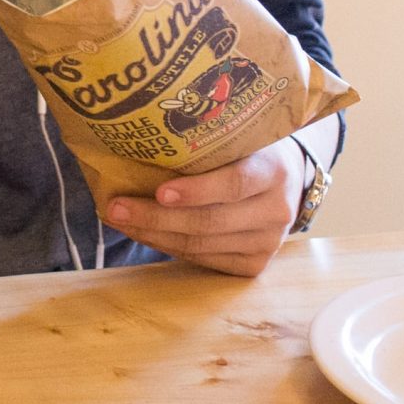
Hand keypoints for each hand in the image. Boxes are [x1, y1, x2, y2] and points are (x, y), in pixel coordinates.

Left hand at [104, 143, 305, 276]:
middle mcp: (276, 211)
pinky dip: (169, 248)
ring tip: (119, 221)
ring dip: (154, 234)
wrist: (287, 180)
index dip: (196, 191)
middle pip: (210, 221)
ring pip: (201, 246)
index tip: (159, 192)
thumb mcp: (237, 138)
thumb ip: (205, 143)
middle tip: (115, 208)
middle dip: (156, 217)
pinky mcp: (255, 265)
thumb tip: (138, 144)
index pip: (234, 184)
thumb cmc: (247, 151)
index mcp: (273, 171)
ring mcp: (268, 243)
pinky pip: (204, 260)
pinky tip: (144, 234)